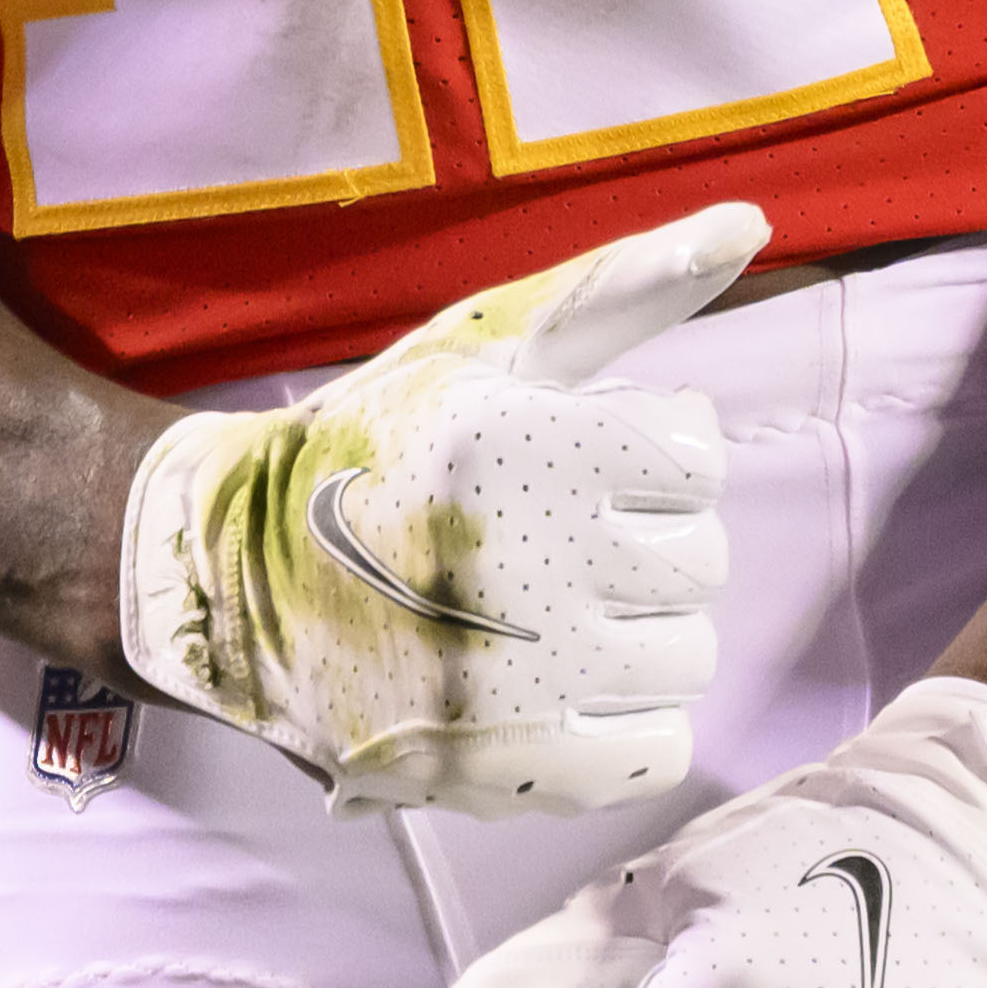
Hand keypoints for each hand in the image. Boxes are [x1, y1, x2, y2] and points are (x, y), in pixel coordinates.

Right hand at [118, 199, 758, 811]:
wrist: (234, 573)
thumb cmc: (384, 439)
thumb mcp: (489, 341)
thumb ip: (626, 282)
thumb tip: (752, 219)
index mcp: (512, 442)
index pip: (696, 455)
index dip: (647, 453)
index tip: (577, 459)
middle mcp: (512, 560)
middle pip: (699, 561)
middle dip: (644, 543)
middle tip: (556, 538)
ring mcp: (507, 676)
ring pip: (686, 657)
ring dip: (637, 635)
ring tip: (551, 612)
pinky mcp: (498, 768)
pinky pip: (657, 750)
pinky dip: (625, 724)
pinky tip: (560, 686)